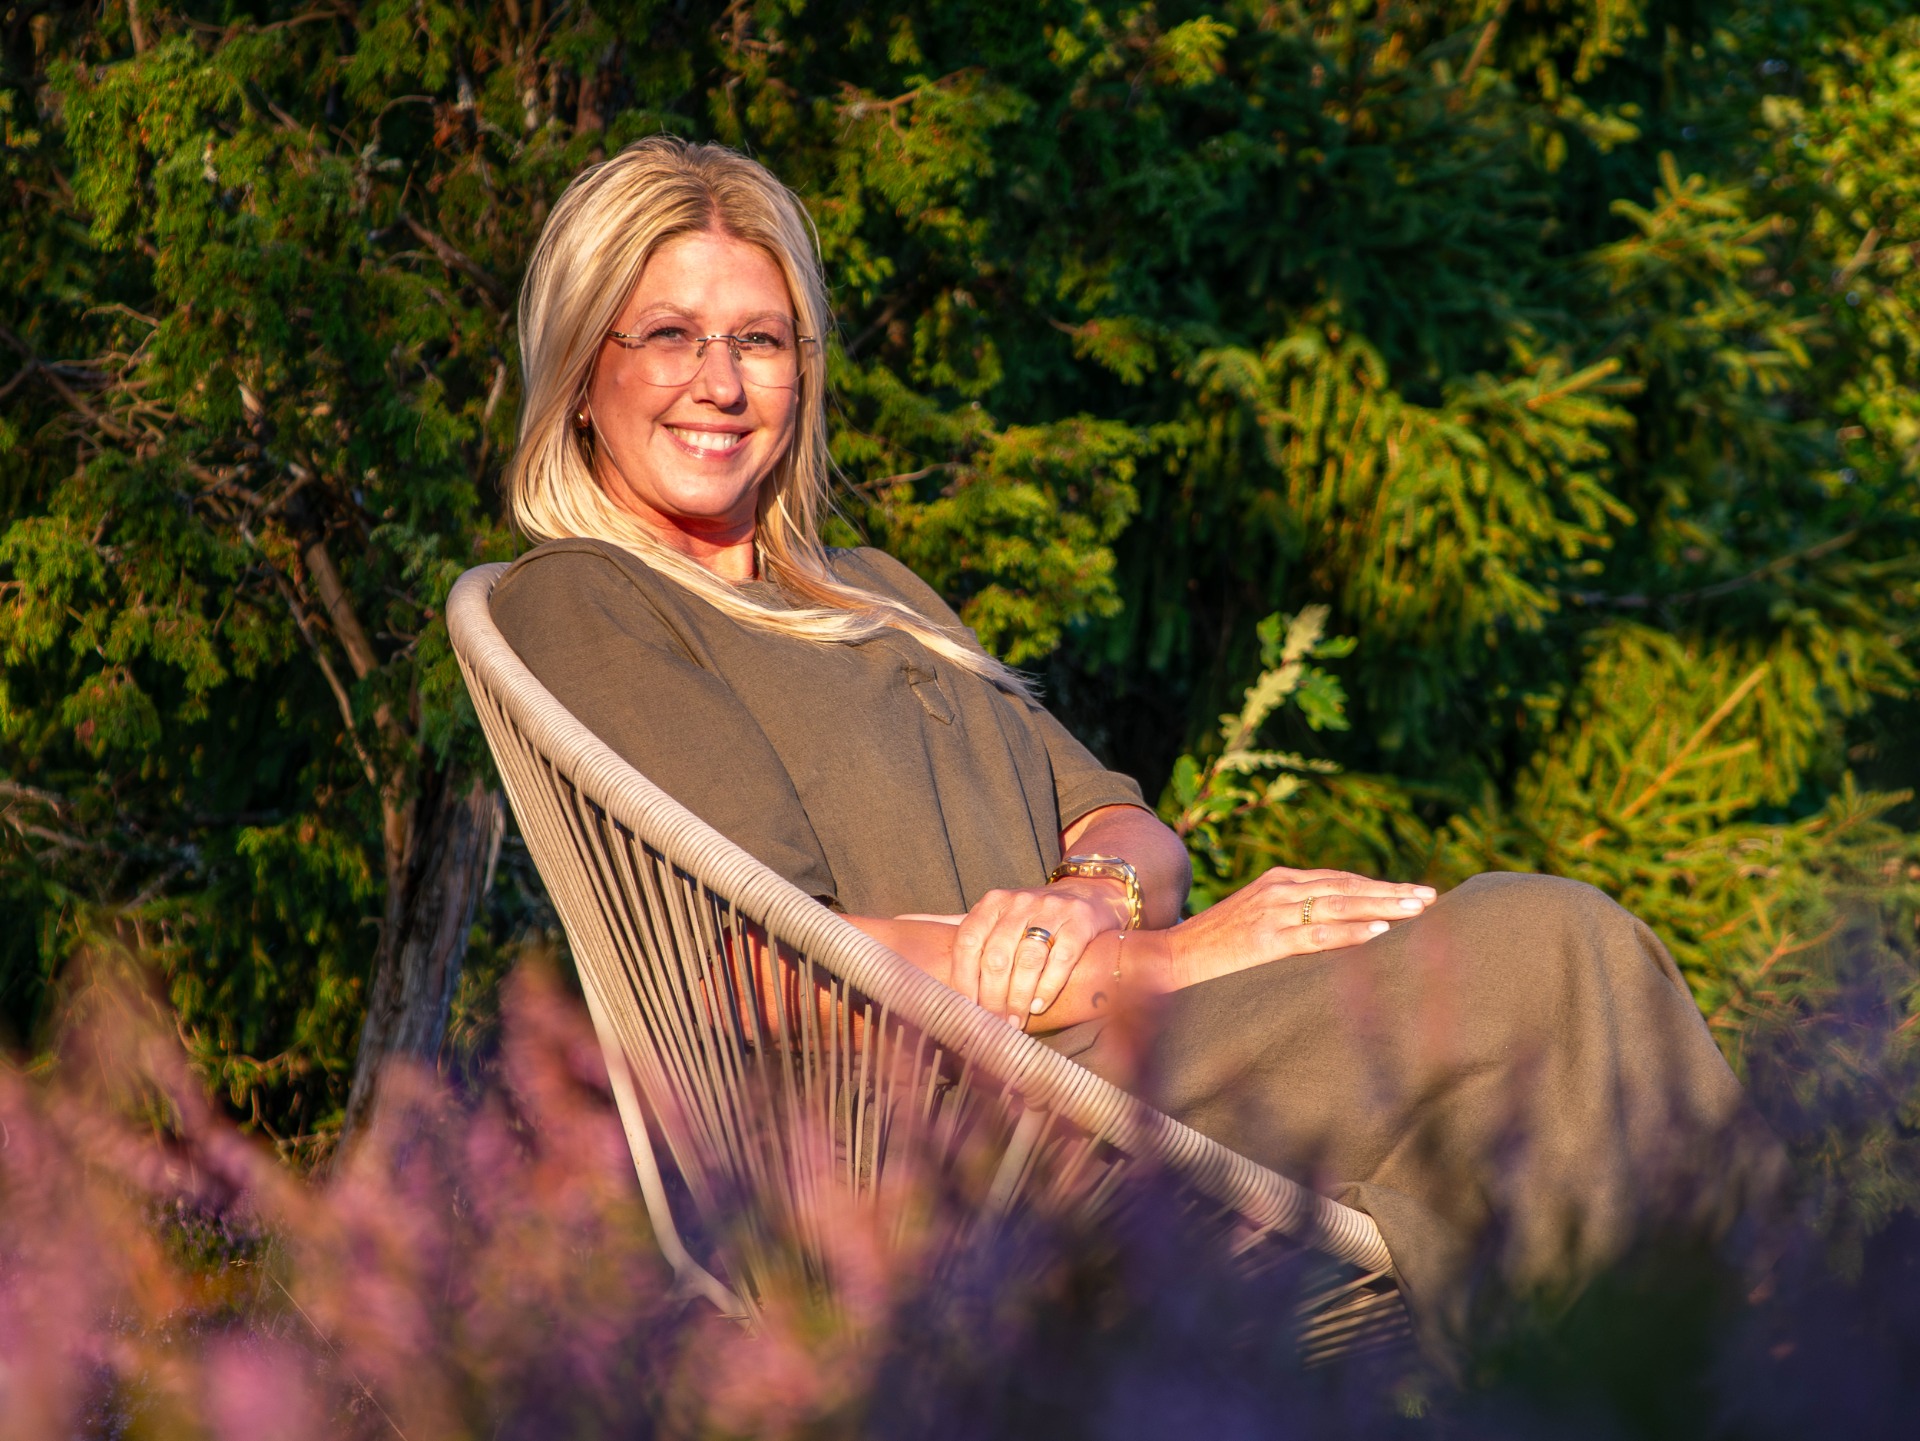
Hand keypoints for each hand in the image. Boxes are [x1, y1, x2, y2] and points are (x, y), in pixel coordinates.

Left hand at [950, 878, 1130, 1025]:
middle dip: (991, 997)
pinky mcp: (1080, 922)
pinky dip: (1048, 985)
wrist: (1089, 893)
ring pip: (1028, 959)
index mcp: (993, 902)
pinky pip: (1062, 957)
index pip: (968, 941)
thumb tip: (908, 935)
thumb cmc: (1034, 915)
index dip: (963, 978)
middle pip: (997, 956)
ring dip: (1018, 997)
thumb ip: (963, 929)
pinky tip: (1039, 1005)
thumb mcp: (998, 915)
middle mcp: (1020, 902)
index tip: (964, 1009)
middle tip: (992, 1024)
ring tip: (1015, 1022)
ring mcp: (1052, 910)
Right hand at [1167, 867, 1436, 987]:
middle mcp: (1279, 888)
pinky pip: (1317, 934)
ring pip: (1340, 905)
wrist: (1171, 955)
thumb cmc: (1214, 942)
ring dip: (1383, 908)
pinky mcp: (1266, 938)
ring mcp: (1273, 911)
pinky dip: (1350, 932)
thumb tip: (1331, 923)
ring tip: (1416, 910)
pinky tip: (1379, 933)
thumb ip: (1289, 913)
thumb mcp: (1255, 917)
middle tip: (1431, 897)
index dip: (1377, 886)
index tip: (1411, 892)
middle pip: (1347, 887)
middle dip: (1391, 893)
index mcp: (1278, 879)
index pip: (1339, 880)